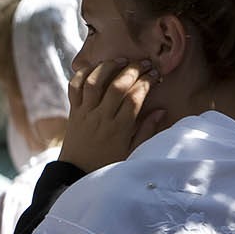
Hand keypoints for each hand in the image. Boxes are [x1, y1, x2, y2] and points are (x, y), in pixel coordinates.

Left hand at [57, 58, 167, 173]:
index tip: (156, 74)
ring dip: (108, 67)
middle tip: (144, 62)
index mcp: (119, 128)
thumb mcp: (132, 151)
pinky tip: (95, 67)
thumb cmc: (107, 163)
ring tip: (122, 60)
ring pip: (94, 82)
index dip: (147, 82)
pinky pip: (74, 87)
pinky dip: (83, 73)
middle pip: (116, 86)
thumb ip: (146, 130)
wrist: (76, 173)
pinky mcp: (73, 110)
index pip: (135, 98)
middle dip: (132, 70)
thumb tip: (161, 111)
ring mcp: (85, 112)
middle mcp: (101, 117)